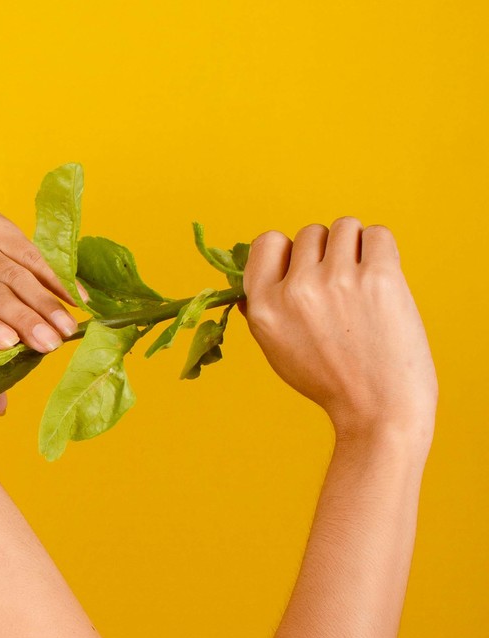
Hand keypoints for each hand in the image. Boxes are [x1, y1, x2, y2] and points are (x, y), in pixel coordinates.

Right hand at [239, 218, 437, 444]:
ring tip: (363, 284)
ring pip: (345, 227)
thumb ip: (263, 308)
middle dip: (326, 254)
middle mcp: (296, 290)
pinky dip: (382, 250)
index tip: (304, 271)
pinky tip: (383, 279)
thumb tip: (255, 272)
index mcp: (263, 307)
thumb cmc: (331, 381)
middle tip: (342, 291)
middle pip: (310, 233)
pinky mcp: (379, 277)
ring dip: (355, 249)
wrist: (380, 410)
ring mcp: (338, 281)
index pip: (267, 241)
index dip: (288, 252)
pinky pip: (378, 234)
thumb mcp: (277, 349)